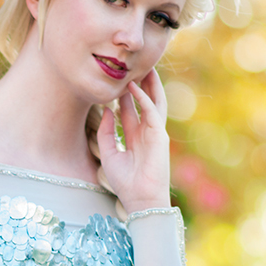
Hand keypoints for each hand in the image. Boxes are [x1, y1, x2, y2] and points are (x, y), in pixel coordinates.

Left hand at [96, 67, 171, 211]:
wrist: (139, 199)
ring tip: (144, 67)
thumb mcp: (109, 153)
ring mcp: (155, 132)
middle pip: (145, 102)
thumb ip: (106, 132)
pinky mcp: (159, 135)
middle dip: (141, 85)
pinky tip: (135, 87)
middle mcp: (146, 132)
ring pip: (154, 102)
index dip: (124, 96)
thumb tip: (106, 109)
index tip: (117, 80)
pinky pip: (152, 112)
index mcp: (135, 137)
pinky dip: (144, 98)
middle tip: (134, 67)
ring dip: (150, 85)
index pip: (130, 110)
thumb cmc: (125, 181)